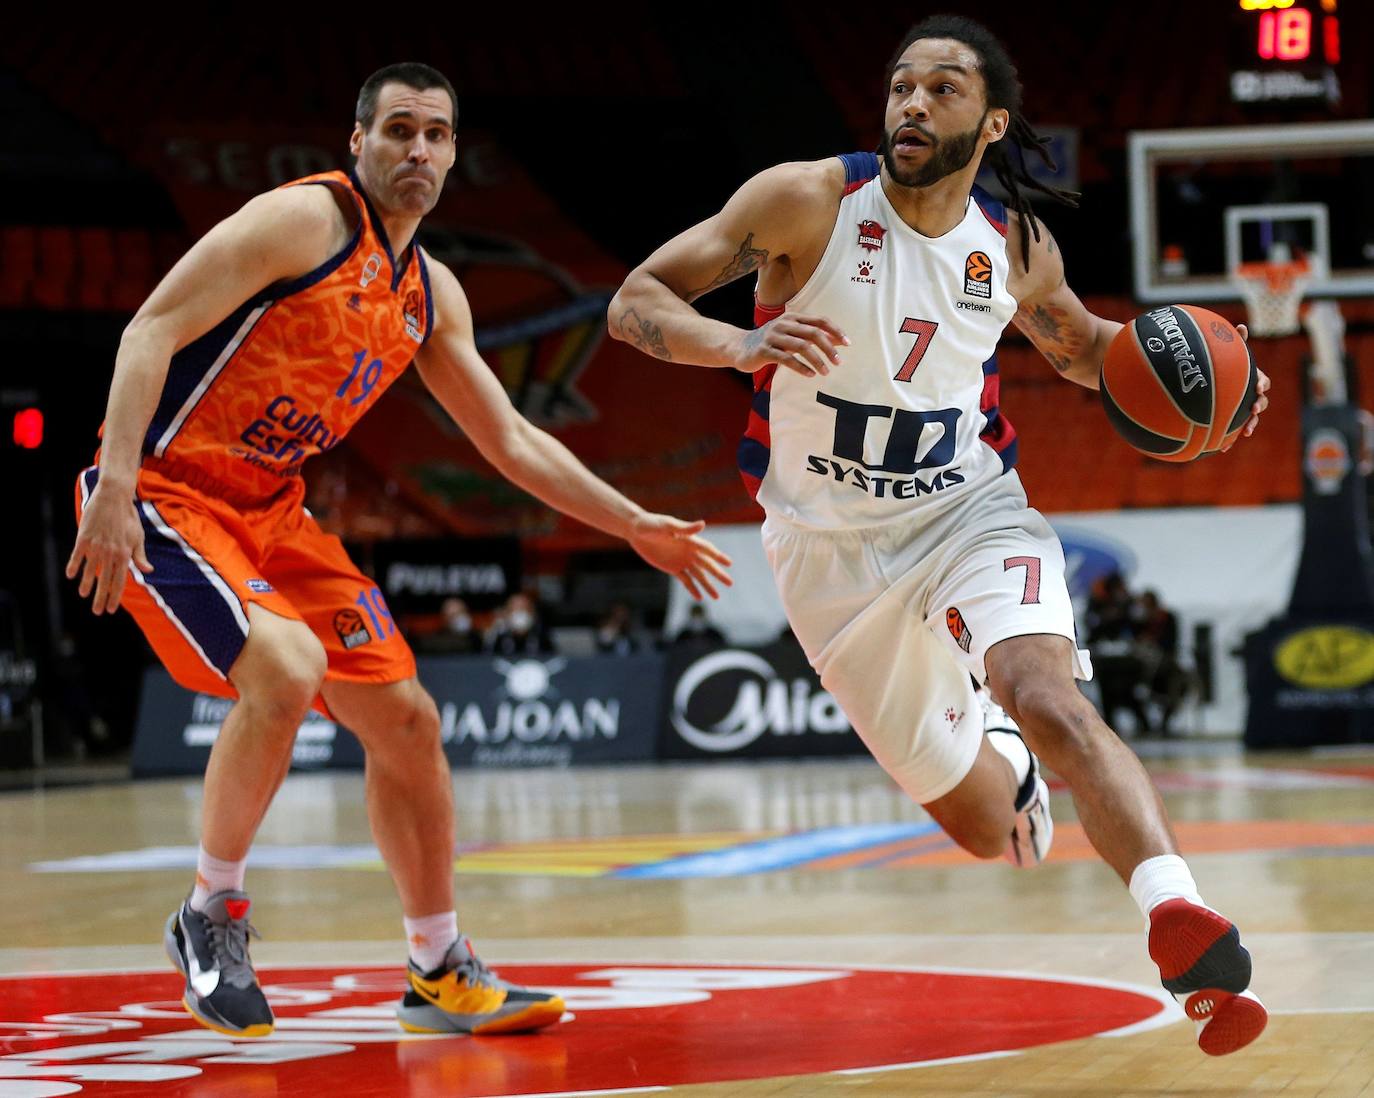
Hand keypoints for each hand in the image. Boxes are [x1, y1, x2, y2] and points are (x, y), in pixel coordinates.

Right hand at [66, 481, 152, 614]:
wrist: (114, 498)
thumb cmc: (128, 518)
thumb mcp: (138, 537)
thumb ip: (140, 556)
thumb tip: (149, 571)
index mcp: (125, 554)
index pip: (119, 581)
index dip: (115, 596)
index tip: (112, 609)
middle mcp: (110, 553)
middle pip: (105, 580)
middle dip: (101, 598)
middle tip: (97, 611)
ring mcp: (96, 546)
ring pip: (90, 570)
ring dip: (86, 584)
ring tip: (83, 595)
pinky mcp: (84, 538)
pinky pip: (77, 556)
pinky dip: (73, 566)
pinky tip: (70, 576)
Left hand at [627, 513, 733, 599]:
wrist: (636, 531)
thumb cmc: (651, 524)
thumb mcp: (667, 525)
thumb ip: (685, 529)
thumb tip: (703, 524)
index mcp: (690, 540)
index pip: (708, 550)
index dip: (719, 557)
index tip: (729, 564)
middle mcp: (689, 551)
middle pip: (707, 565)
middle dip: (718, 574)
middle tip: (730, 583)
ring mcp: (681, 561)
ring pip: (698, 575)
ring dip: (708, 585)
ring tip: (717, 597)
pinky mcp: (673, 568)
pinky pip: (685, 580)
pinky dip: (693, 589)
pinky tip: (700, 598)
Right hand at [734, 314, 848, 377]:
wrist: (740, 347)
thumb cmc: (771, 343)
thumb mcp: (793, 336)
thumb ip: (813, 336)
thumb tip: (840, 341)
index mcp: (793, 318)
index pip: (819, 320)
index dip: (835, 331)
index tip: (848, 344)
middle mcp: (784, 324)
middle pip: (813, 333)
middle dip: (829, 348)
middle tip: (839, 362)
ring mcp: (773, 336)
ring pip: (801, 346)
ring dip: (817, 360)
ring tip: (826, 372)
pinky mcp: (765, 351)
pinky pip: (787, 359)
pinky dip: (801, 367)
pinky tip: (810, 374)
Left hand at [1223, 323, 1270, 449]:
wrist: (1213, 388)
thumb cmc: (1225, 369)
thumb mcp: (1230, 356)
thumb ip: (1236, 342)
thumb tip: (1240, 325)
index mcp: (1252, 380)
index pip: (1262, 381)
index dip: (1261, 383)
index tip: (1257, 386)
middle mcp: (1250, 395)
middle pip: (1261, 402)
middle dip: (1259, 405)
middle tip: (1254, 407)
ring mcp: (1243, 409)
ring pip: (1251, 418)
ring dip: (1250, 423)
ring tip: (1246, 430)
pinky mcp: (1232, 421)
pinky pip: (1233, 431)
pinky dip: (1230, 439)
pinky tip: (1223, 448)